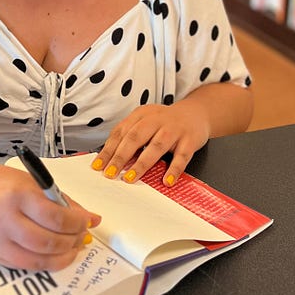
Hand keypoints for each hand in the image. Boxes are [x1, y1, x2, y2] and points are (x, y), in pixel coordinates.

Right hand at [0, 162, 100, 271]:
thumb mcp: (28, 181)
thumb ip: (59, 199)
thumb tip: (90, 217)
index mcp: (17, 195)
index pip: (56, 216)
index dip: (78, 223)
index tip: (87, 221)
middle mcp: (6, 220)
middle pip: (50, 241)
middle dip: (73, 241)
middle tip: (82, 236)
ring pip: (38, 260)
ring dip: (62, 257)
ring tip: (71, 248)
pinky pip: (24, 265)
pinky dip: (44, 263)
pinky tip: (52, 255)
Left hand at [92, 100, 209, 187]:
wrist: (196, 113)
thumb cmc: (165, 123)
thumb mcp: (146, 123)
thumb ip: (131, 136)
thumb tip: (109, 159)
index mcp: (142, 115)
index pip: (121, 132)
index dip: (109, 149)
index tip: (98, 166)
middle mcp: (157, 120)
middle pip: (136, 137)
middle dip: (121, 156)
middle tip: (110, 174)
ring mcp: (174, 129)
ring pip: (156, 146)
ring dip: (142, 163)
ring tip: (130, 178)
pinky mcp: (190, 140)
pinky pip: (182, 156)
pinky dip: (174, 169)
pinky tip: (166, 181)